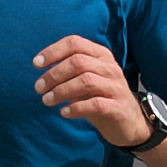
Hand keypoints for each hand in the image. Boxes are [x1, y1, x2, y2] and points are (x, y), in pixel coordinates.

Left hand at [32, 35, 149, 146]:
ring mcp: (116, 87)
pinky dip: (76, 108)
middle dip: (54, 74)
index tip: (36, 64)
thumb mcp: (85, 80)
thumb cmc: (101, 98)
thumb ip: (69, 72)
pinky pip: (95, 104)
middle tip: (38, 88)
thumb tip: (41, 70)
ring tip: (47, 101)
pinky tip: (64, 113)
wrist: (129, 122)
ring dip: (61, 91)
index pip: (75, 43)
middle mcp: (110, 67)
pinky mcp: (118, 107)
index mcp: (101, 55)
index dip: (53, 51)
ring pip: (86, 81)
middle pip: (78, 62)